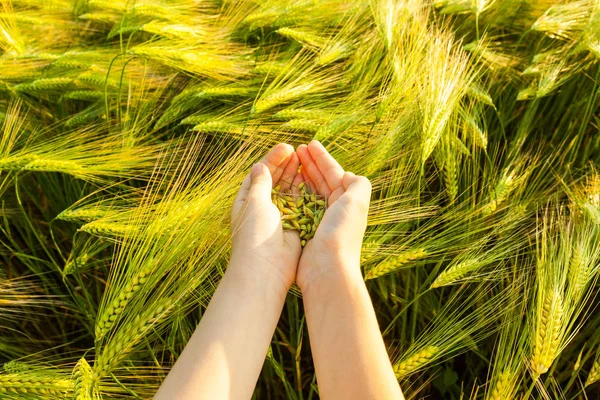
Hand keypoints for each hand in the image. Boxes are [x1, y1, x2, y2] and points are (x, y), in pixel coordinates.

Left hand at [230, 144, 302, 296]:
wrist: (266, 267)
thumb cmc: (255, 233)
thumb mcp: (254, 202)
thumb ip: (260, 182)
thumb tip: (260, 165)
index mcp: (247, 201)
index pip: (260, 174)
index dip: (272, 159)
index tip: (286, 148)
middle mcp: (262, 207)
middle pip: (275, 180)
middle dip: (285, 164)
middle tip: (297, 150)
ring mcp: (279, 216)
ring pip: (288, 190)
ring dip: (295, 174)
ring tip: (304, 159)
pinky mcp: (294, 224)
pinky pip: (300, 203)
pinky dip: (304, 190)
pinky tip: (311, 177)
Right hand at [295, 141, 371, 291]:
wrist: (327, 269)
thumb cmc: (341, 234)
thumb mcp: (356, 202)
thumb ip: (358, 184)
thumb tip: (349, 175)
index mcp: (348, 202)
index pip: (335, 174)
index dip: (322, 158)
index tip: (309, 144)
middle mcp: (336, 211)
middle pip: (322, 181)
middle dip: (311, 164)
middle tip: (297, 149)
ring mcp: (320, 222)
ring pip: (310, 192)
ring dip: (302, 176)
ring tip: (291, 162)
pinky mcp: (306, 232)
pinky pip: (299, 207)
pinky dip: (294, 194)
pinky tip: (285, 186)